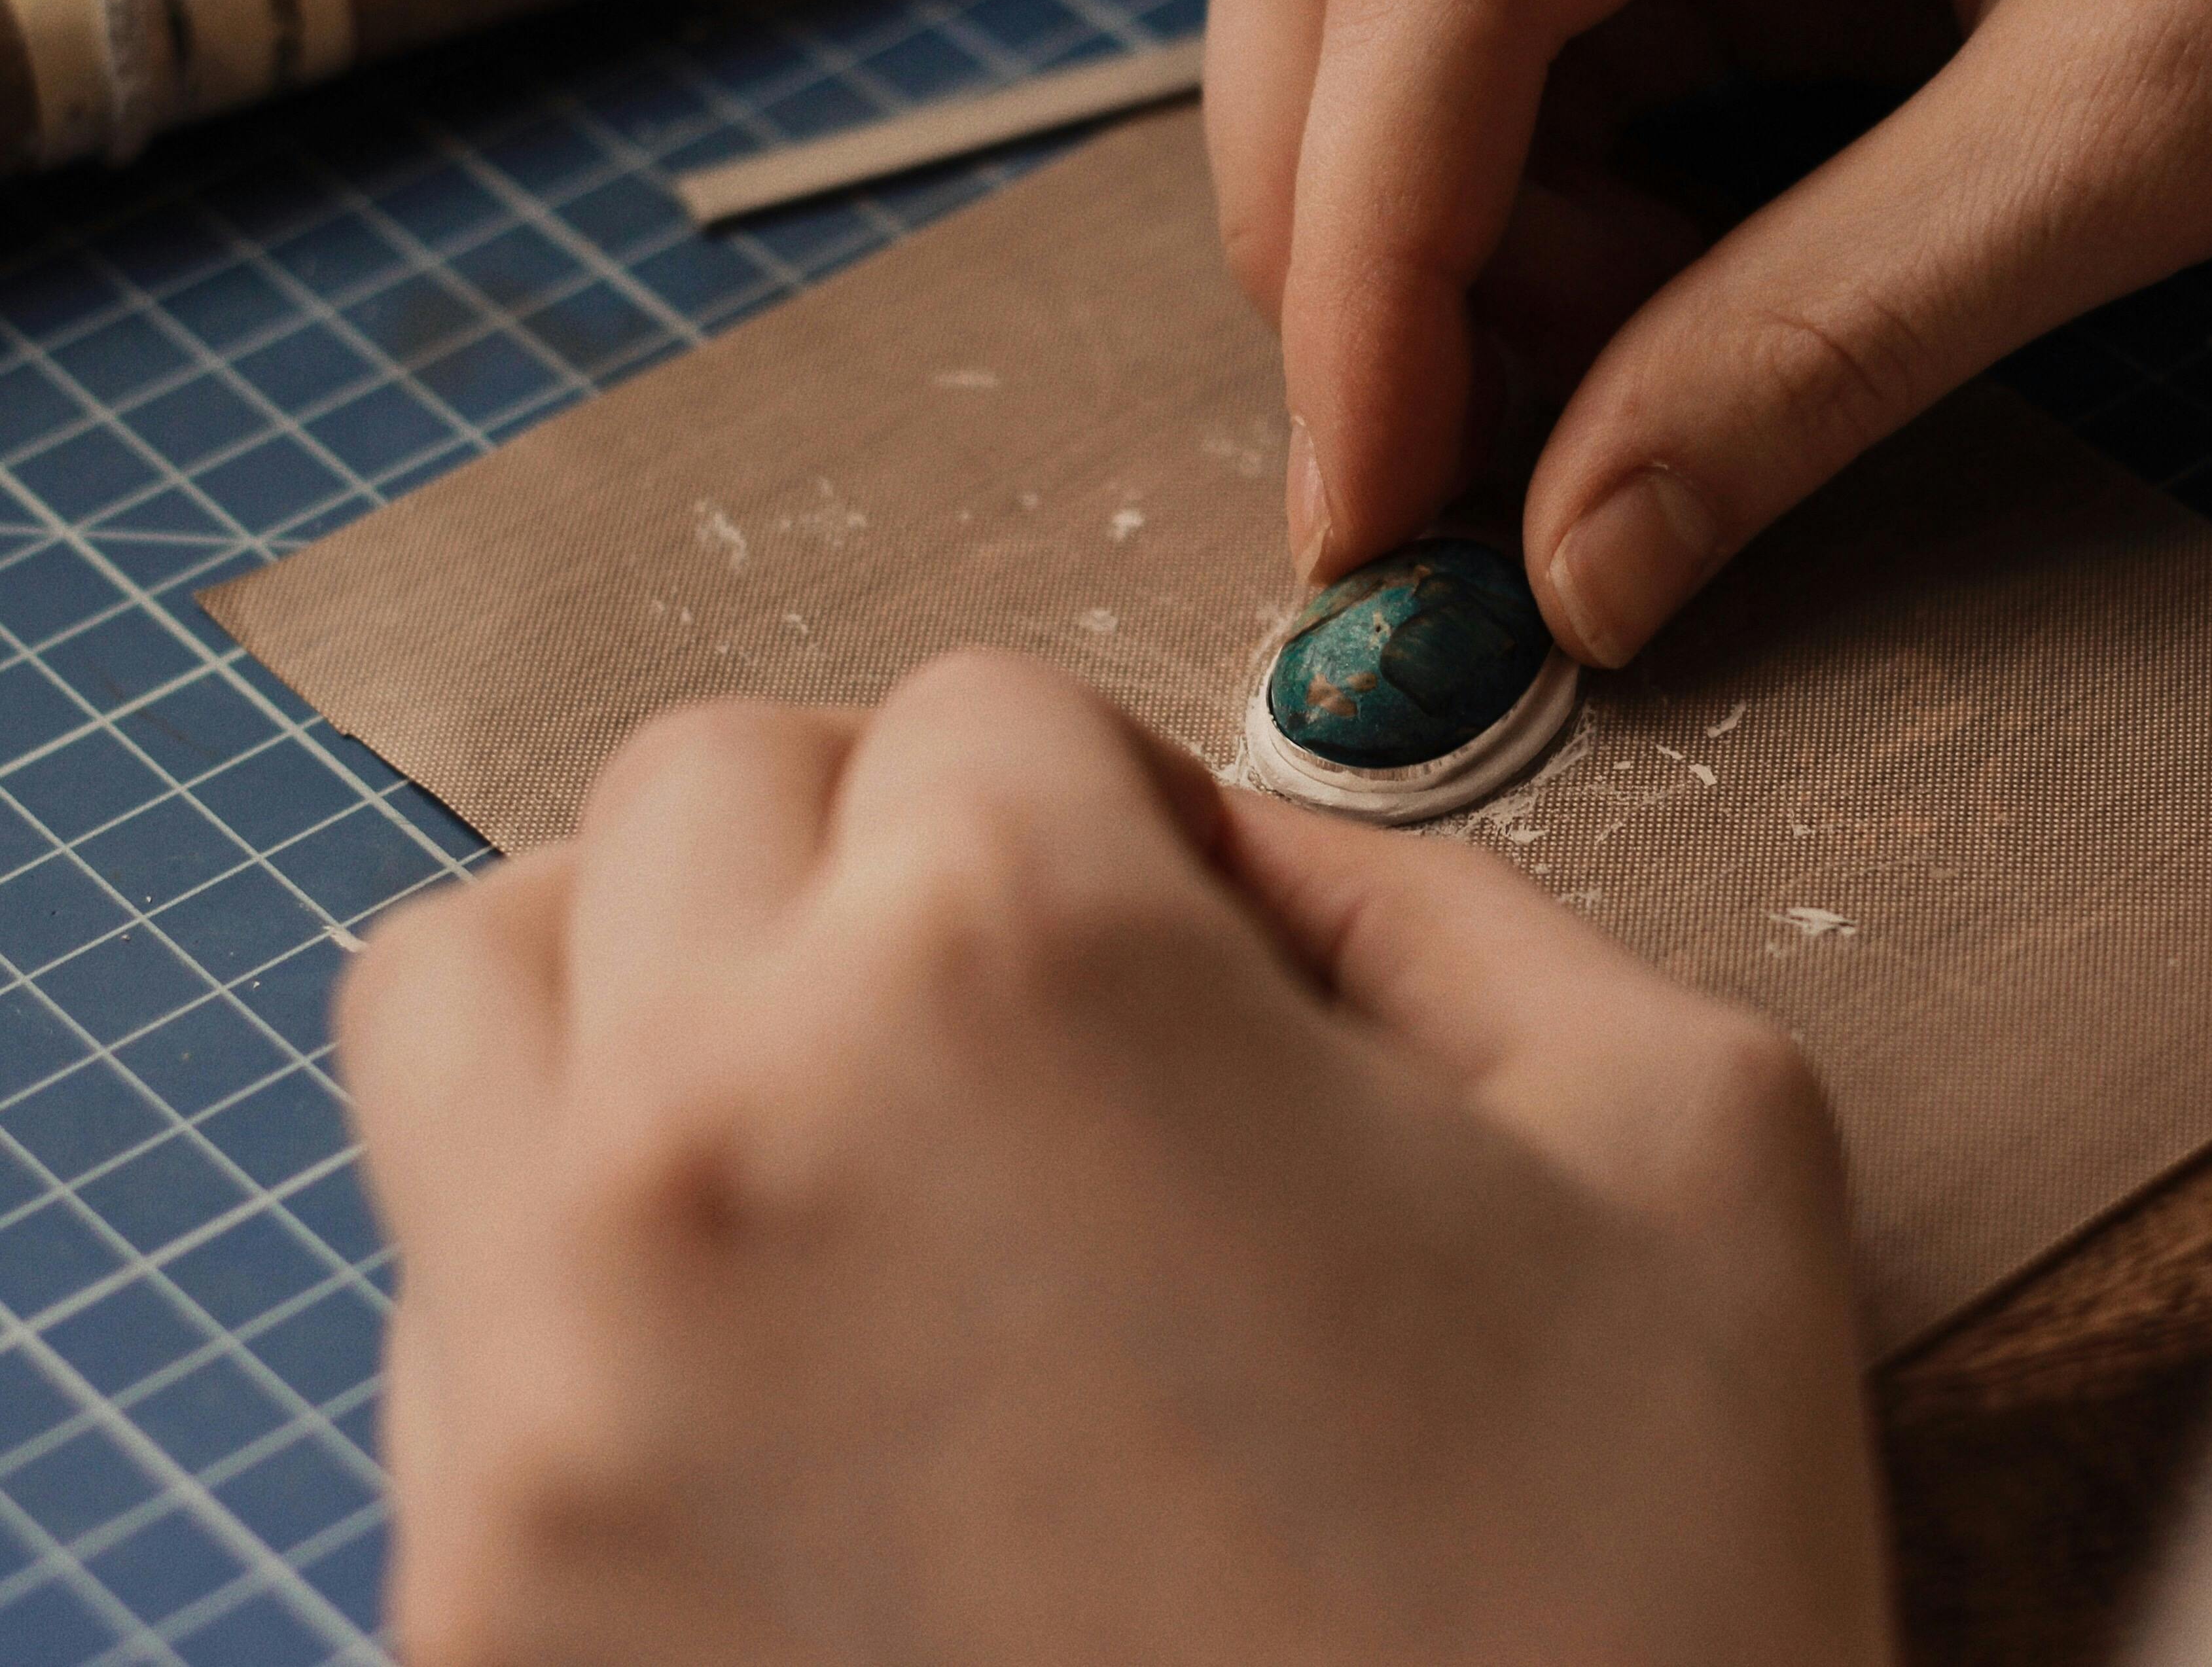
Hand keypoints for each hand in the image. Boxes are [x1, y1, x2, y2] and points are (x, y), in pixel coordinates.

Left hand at [342, 653, 1888, 1666]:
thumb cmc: (1623, 1614)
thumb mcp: (1687, 1139)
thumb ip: (1445, 904)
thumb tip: (1245, 858)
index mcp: (1014, 972)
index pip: (978, 713)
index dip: (1125, 809)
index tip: (1186, 945)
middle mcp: (716, 1146)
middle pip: (687, 801)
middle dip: (876, 848)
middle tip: (1018, 1004)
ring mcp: (546, 1403)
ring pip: (467, 1004)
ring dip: (646, 996)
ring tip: (830, 1127)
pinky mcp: (480, 1629)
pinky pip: (447, 1319)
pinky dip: (595, 1269)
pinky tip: (798, 1385)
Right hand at [1199, 0, 2211, 662]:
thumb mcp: (2150, 129)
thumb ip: (1833, 338)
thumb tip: (1582, 565)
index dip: (1367, 256)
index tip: (1373, 508)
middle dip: (1343, 235)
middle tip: (1424, 487)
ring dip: (1415, 235)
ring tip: (1556, 418)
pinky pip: (1525, 54)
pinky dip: (1518, 226)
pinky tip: (1616, 341)